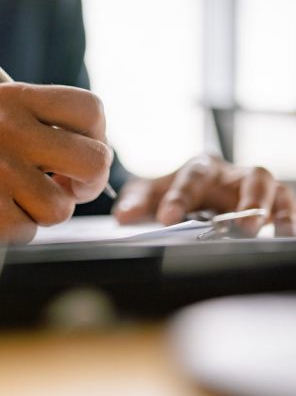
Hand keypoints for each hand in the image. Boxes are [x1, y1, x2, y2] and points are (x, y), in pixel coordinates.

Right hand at [0, 83, 111, 244]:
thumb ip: (42, 125)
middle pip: (94, 159)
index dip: (97, 138)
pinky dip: (17, 230)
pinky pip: (31, 231)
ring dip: (44, 213)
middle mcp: (5, 126)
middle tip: (67, 189)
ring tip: (12, 202)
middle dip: (88, 184)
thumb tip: (96, 154)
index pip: (90, 108)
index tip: (79, 158)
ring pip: (63, 206)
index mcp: (11, 98)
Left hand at [113, 154, 295, 236]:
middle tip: (238, 226)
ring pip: (270, 188)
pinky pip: (283, 205)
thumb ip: (135, 203)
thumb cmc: (167, 193)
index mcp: (199, 167)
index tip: (168, 217)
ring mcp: (252, 187)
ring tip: (263, 232)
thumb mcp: (147, 195)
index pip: (192, 178)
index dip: (180, 197)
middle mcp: (230, 173)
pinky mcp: (268, 202)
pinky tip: (285, 235)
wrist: (184, 193)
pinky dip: (286, 218)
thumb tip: (124, 217)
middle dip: (244, 201)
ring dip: (269, 210)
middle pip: (246, 177)